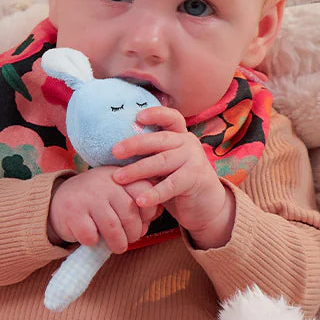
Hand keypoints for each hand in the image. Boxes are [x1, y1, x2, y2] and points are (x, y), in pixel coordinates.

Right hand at [48, 167, 160, 253]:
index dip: (149, 211)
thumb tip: (158, 213)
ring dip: (118, 243)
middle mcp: (103, 183)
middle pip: (130, 212)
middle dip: (134, 232)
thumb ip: (138, 201)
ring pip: (112, 227)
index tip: (144, 222)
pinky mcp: (72, 213)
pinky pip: (91, 235)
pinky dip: (94, 242)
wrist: (57, 201)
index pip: (144, 190)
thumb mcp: (116, 193)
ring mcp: (86, 197)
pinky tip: (93, 239)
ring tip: (118, 246)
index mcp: (118, 176)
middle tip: (131, 239)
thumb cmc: (96, 202)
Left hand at [110, 107, 235, 248]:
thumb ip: (148, 157)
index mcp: (179, 136)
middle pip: (160, 139)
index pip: (170, 118)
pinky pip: (172, 185)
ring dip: (138, 170)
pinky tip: (139, 200)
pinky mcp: (196, 178)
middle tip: (114, 151)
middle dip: (135, 144)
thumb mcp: (163, 166)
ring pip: (162, 161)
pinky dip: (154, 193)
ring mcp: (194, 159)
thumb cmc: (177, 184)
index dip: (156, 114)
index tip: (138, 116)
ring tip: (118, 178)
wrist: (205, 205)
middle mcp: (188, 143)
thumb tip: (114, 153)